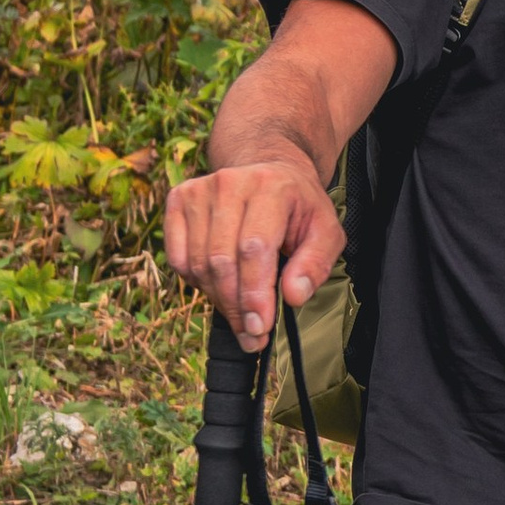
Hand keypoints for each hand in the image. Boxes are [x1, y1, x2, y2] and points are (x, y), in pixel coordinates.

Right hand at [165, 158, 345, 352]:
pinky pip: (178, 258)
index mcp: (271, 187)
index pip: (254, 248)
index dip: (255, 293)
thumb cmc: (298, 206)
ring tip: (242, 314)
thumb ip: (315, 264)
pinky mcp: (178, 200)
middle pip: (222, 261)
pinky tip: (221, 285)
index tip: (260, 327)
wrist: (268, 169)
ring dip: (219, 300)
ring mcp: (199, 190)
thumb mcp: (326, 230)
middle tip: (253, 335)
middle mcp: (229, 183)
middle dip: (237, 307)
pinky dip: (198, 282)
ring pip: (198, 264)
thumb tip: (293, 296)